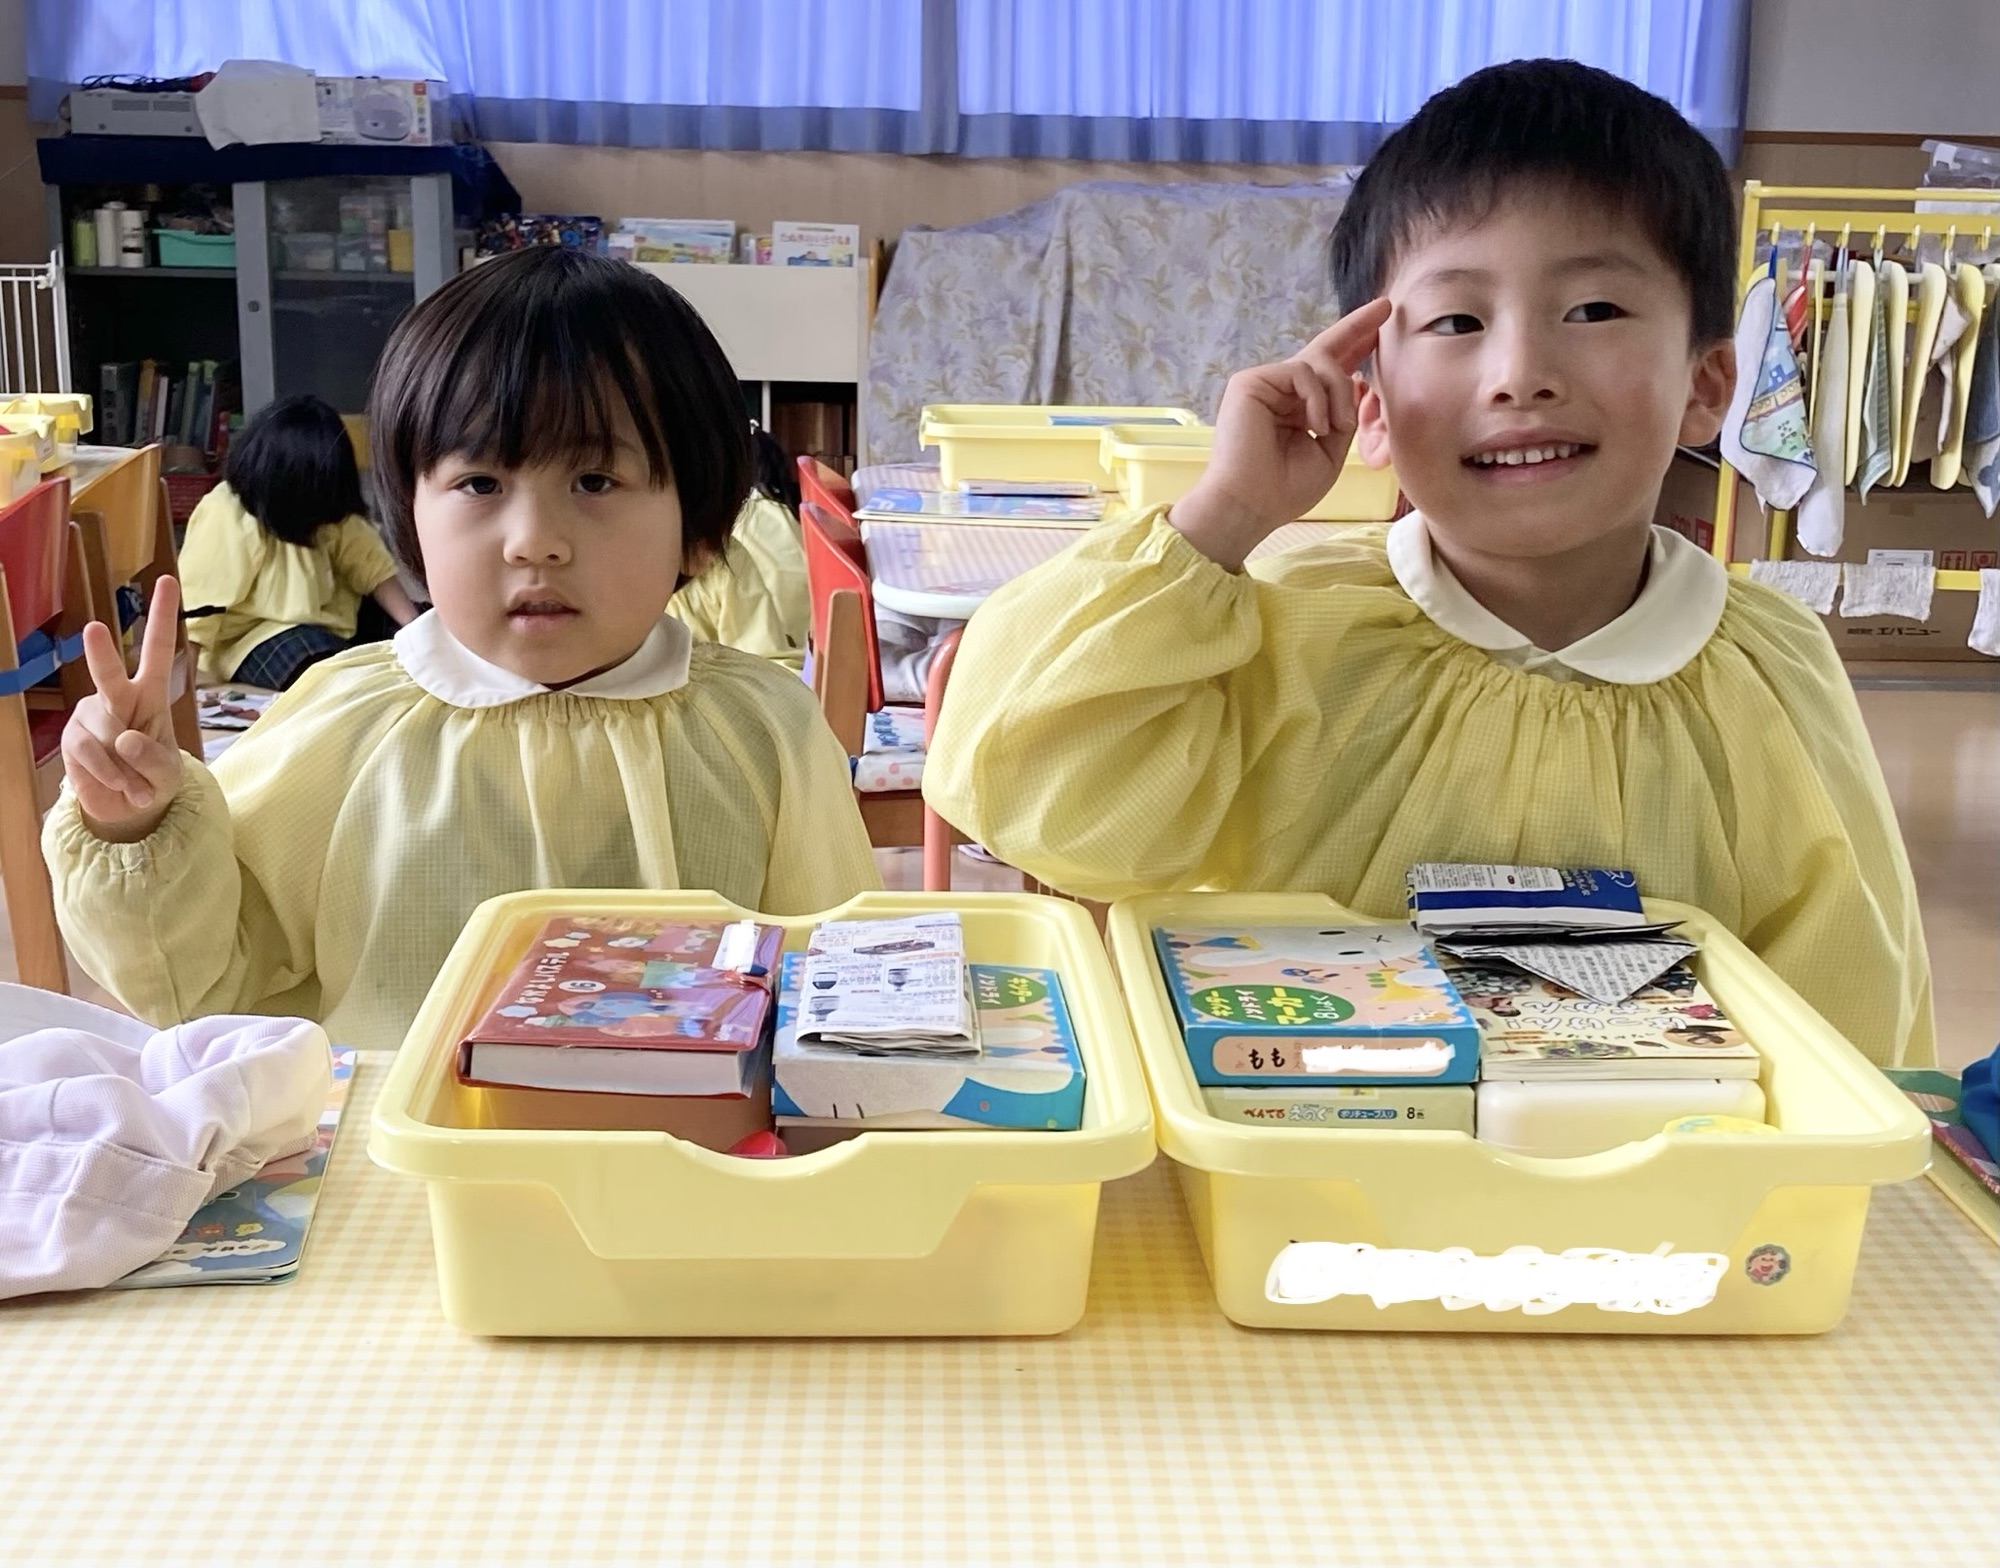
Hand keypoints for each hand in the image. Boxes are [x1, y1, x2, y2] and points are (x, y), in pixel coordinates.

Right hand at [62, 576, 184, 842]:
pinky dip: (107, 774)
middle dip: (101, 654)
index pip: (157, 650)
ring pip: (104, 733)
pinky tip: (117, 784)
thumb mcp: (168, 774)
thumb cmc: (154, 779)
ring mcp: (91, 716)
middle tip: (94, 629)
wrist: (127, 808)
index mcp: (151, 694)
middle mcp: (117, 696)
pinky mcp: (71, 738)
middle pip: (109, 673)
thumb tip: (125, 738)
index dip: (162, 616)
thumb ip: (153, 758)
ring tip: (134, 782)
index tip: (168, 580)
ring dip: (123, 767)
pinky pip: (89, 754)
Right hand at [1169, 297, 1391, 569]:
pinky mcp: (1250, 381)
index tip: (1381, 325)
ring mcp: (1264, 383)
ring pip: (1319, 364)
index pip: (1330, 370)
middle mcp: (1281, 391)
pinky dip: (1317, 397)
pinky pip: (1301, 371)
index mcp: (1299, 408)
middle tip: (1387, 306)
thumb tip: (1355, 380)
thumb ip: (1344, 415)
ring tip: (1334, 428)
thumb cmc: (1286, 489)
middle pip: (1324, 350)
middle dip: (1357, 327)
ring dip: (1338, 395)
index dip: (1355, 346)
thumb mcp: (1331, 451)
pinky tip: (1314, 425)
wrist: (1251, 505)